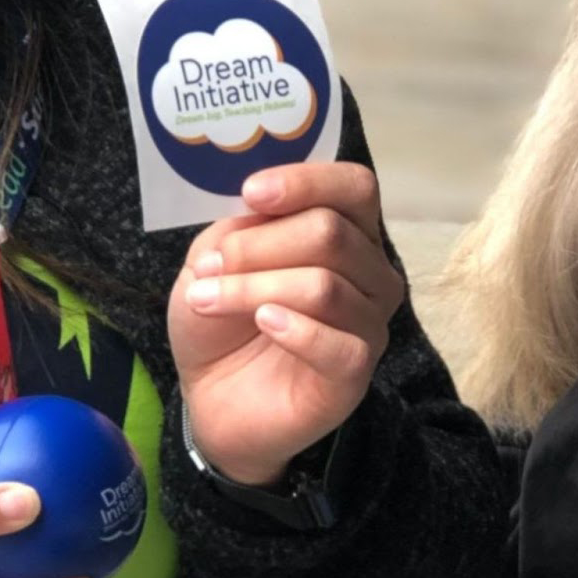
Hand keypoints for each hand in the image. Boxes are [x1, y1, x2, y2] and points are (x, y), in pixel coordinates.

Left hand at [168, 163, 403, 485]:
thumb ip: (242, 229)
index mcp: (347, 229)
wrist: (213, 395)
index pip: (354, 187)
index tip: (250, 194)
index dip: (306, 182)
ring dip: (253, 289)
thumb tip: (259, 212)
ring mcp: (369, 323)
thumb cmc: (223, 317)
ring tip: (207, 300)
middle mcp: (371, 271)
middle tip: (208, 268)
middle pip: (331, 233)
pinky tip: (265, 324)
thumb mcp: (215, 256)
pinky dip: (294, 329)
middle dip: (257, 247)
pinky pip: (339, 344)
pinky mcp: (356, 372)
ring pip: (324, 286)